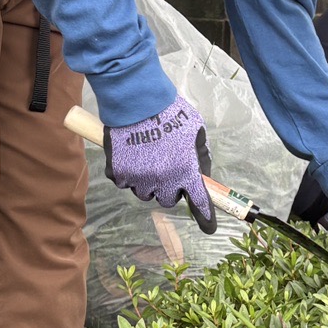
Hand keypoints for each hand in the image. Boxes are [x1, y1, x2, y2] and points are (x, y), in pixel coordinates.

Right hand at [103, 96, 215, 233]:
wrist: (135, 100)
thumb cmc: (170, 112)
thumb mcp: (196, 130)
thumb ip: (201, 156)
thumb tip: (203, 176)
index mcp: (186, 171)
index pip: (199, 203)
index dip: (206, 218)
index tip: (209, 227)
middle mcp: (163, 180)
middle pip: (168, 200)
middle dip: (170, 188)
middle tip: (166, 167)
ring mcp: (139, 179)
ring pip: (146, 193)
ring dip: (149, 182)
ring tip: (147, 157)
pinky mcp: (118, 174)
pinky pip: (126, 183)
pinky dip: (129, 173)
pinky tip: (131, 154)